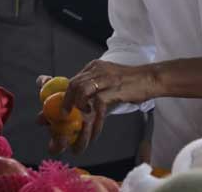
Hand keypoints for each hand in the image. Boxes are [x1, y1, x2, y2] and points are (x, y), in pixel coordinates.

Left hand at [39, 61, 157, 154]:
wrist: (152, 78)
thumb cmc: (131, 83)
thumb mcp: (108, 82)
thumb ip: (94, 90)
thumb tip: (80, 107)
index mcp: (93, 68)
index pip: (71, 80)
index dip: (57, 93)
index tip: (49, 106)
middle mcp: (97, 70)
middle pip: (72, 85)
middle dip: (61, 103)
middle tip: (56, 121)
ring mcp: (105, 78)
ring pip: (81, 91)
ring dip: (73, 109)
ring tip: (71, 124)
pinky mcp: (115, 88)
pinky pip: (99, 105)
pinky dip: (94, 120)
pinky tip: (92, 132)